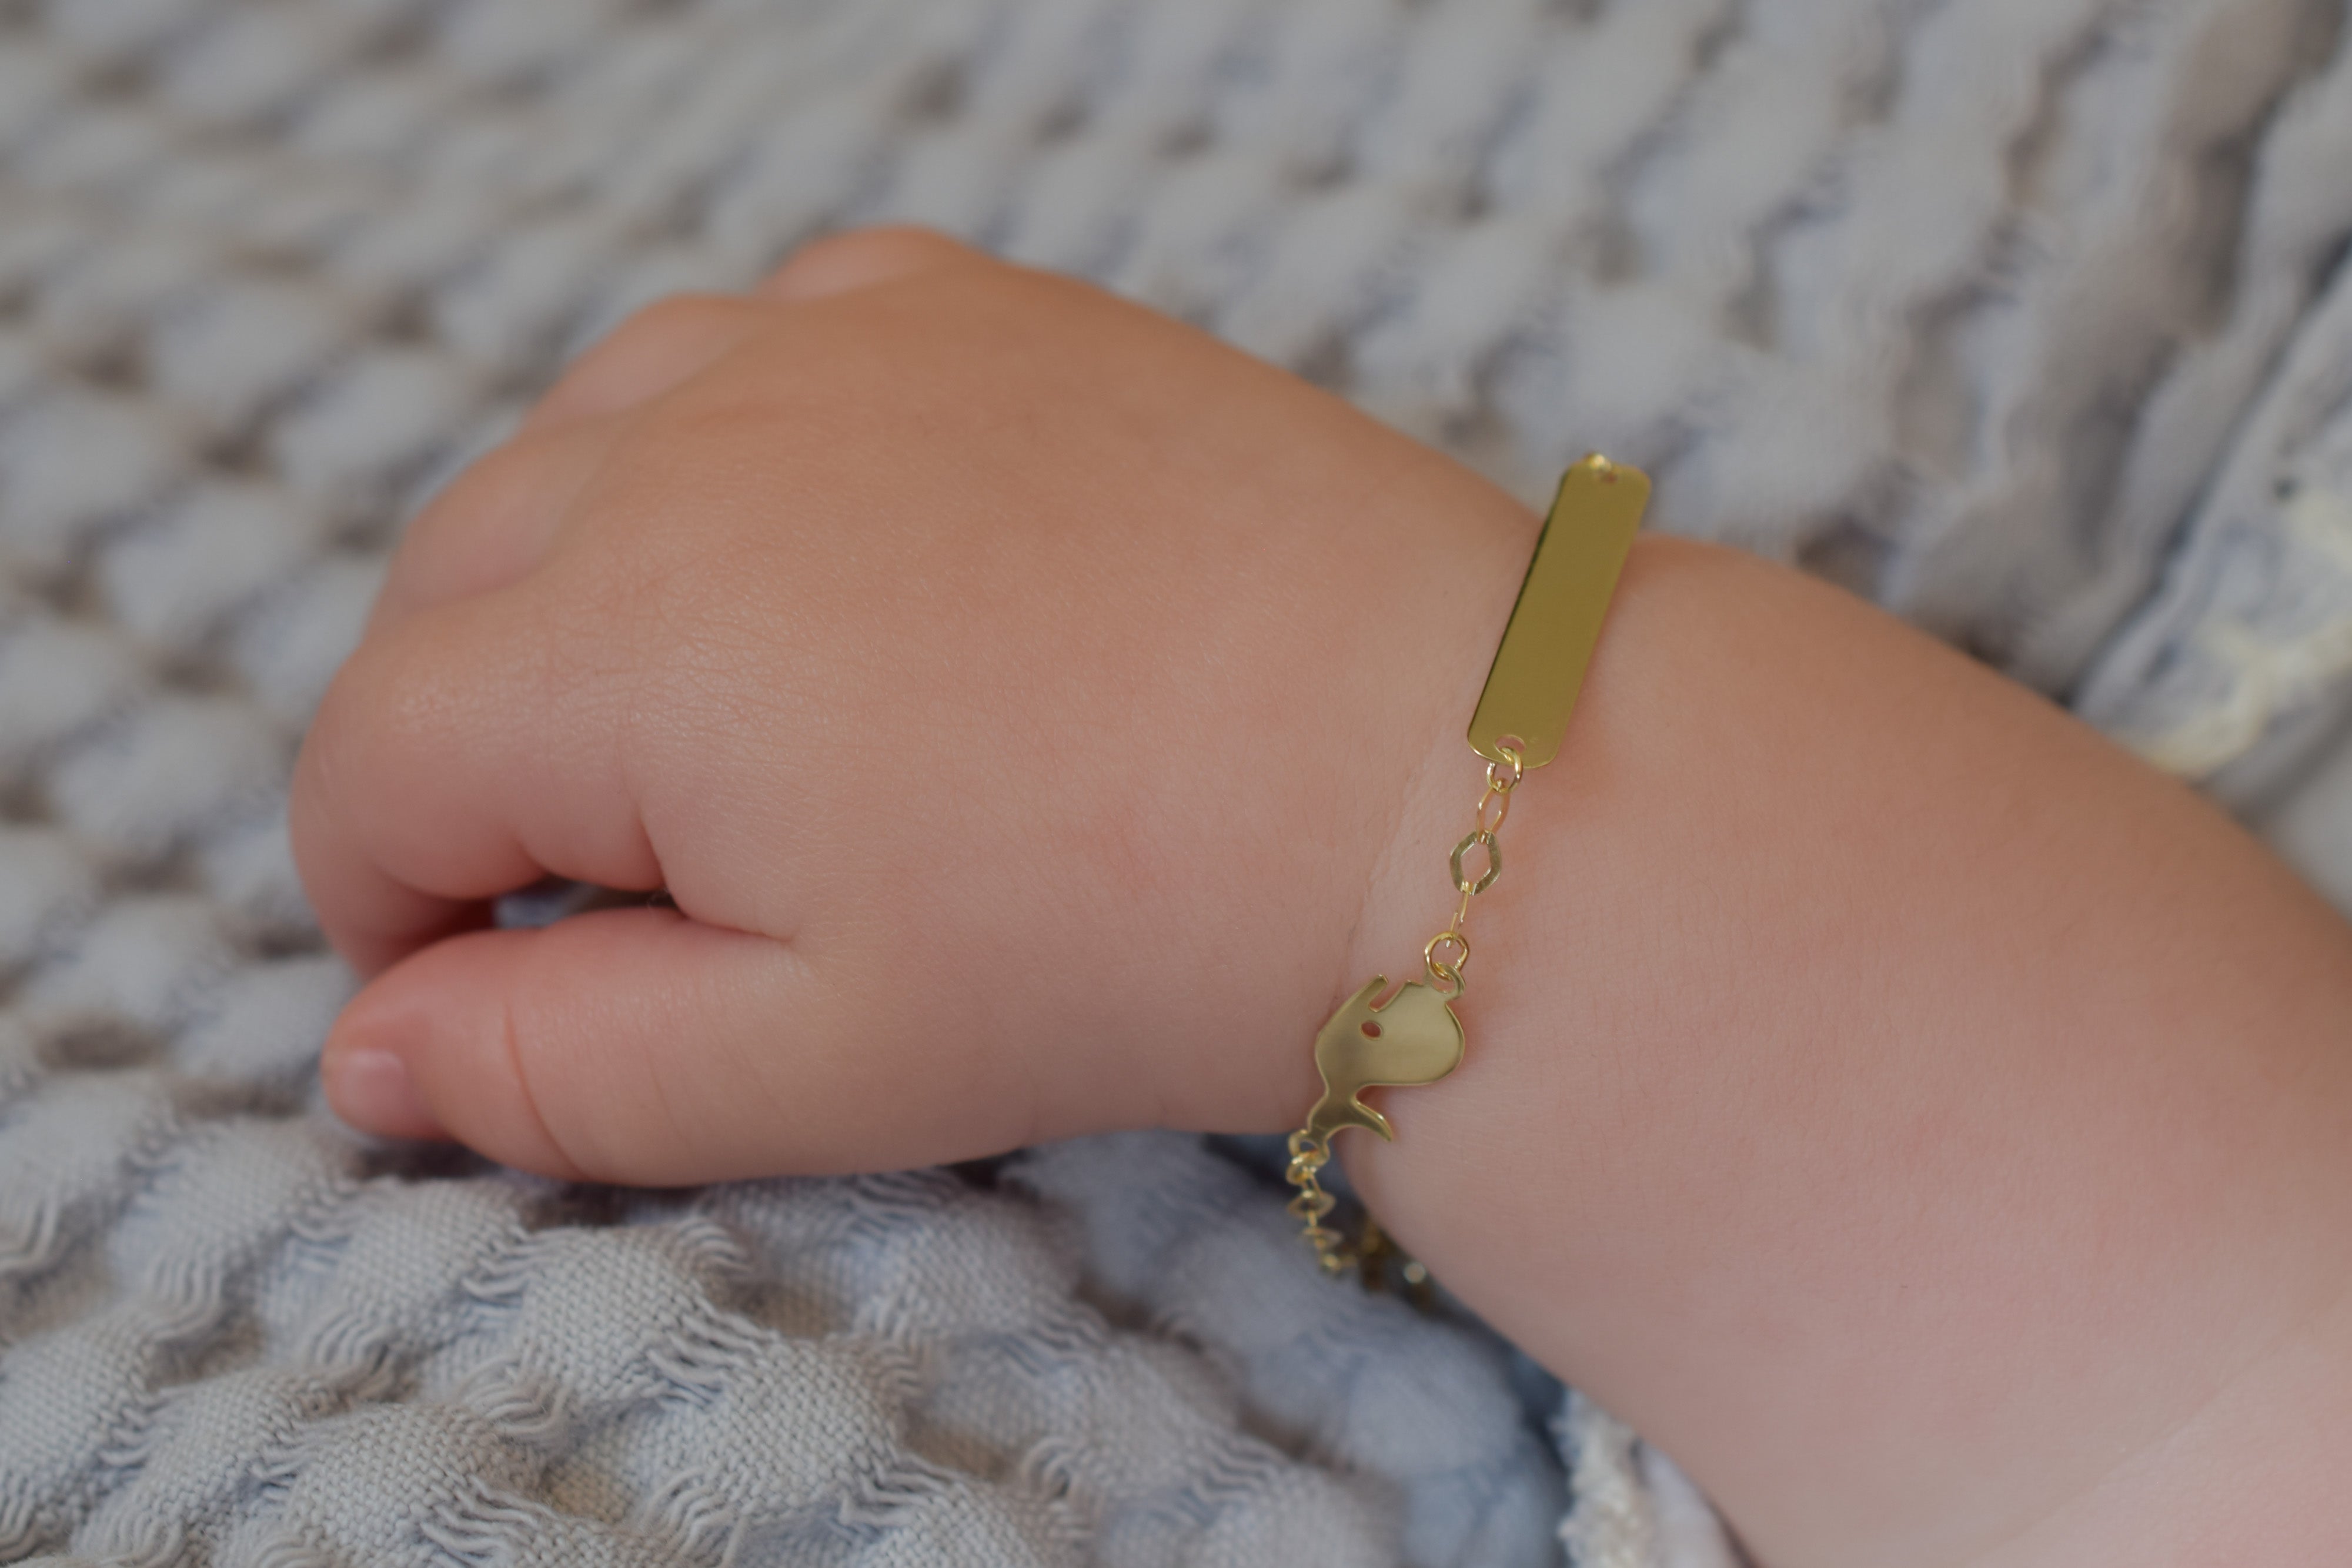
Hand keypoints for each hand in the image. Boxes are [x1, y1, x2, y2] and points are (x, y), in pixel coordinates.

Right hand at [294, 228, 1540, 1183]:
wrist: (1430, 774)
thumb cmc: (1132, 940)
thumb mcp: (818, 1064)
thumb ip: (552, 1070)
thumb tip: (367, 1053)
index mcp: (621, 640)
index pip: (376, 762)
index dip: (391, 902)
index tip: (482, 983)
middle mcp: (689, 442)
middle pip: (454, 592)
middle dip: (480, 750)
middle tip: (621, 879)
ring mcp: (829, 339)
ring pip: (580, 446)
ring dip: (583, 588)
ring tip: (716, 723)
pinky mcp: (958, 301)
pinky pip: (753, 341)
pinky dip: (727, 449)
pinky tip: (825, 551)